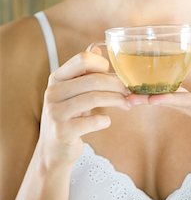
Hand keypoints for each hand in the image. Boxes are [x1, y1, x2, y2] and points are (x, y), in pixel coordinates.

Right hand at [37, 45, 130, 168]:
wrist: (53, 150)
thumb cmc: (69, 116)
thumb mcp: (73, 91)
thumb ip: (84, 71)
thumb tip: (99, 49)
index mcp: (57, 77)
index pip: (82, 58)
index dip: (103, 65)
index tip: (114, 75)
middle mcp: (53, 92)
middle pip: (93, 78)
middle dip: (116, 84)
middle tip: (128, 91)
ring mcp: (55, 112)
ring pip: (94, 97)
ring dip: (116, 100)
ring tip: (126, 104)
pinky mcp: (62, 131)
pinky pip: (92, 121)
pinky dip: (104, 120)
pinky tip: (106, 121)